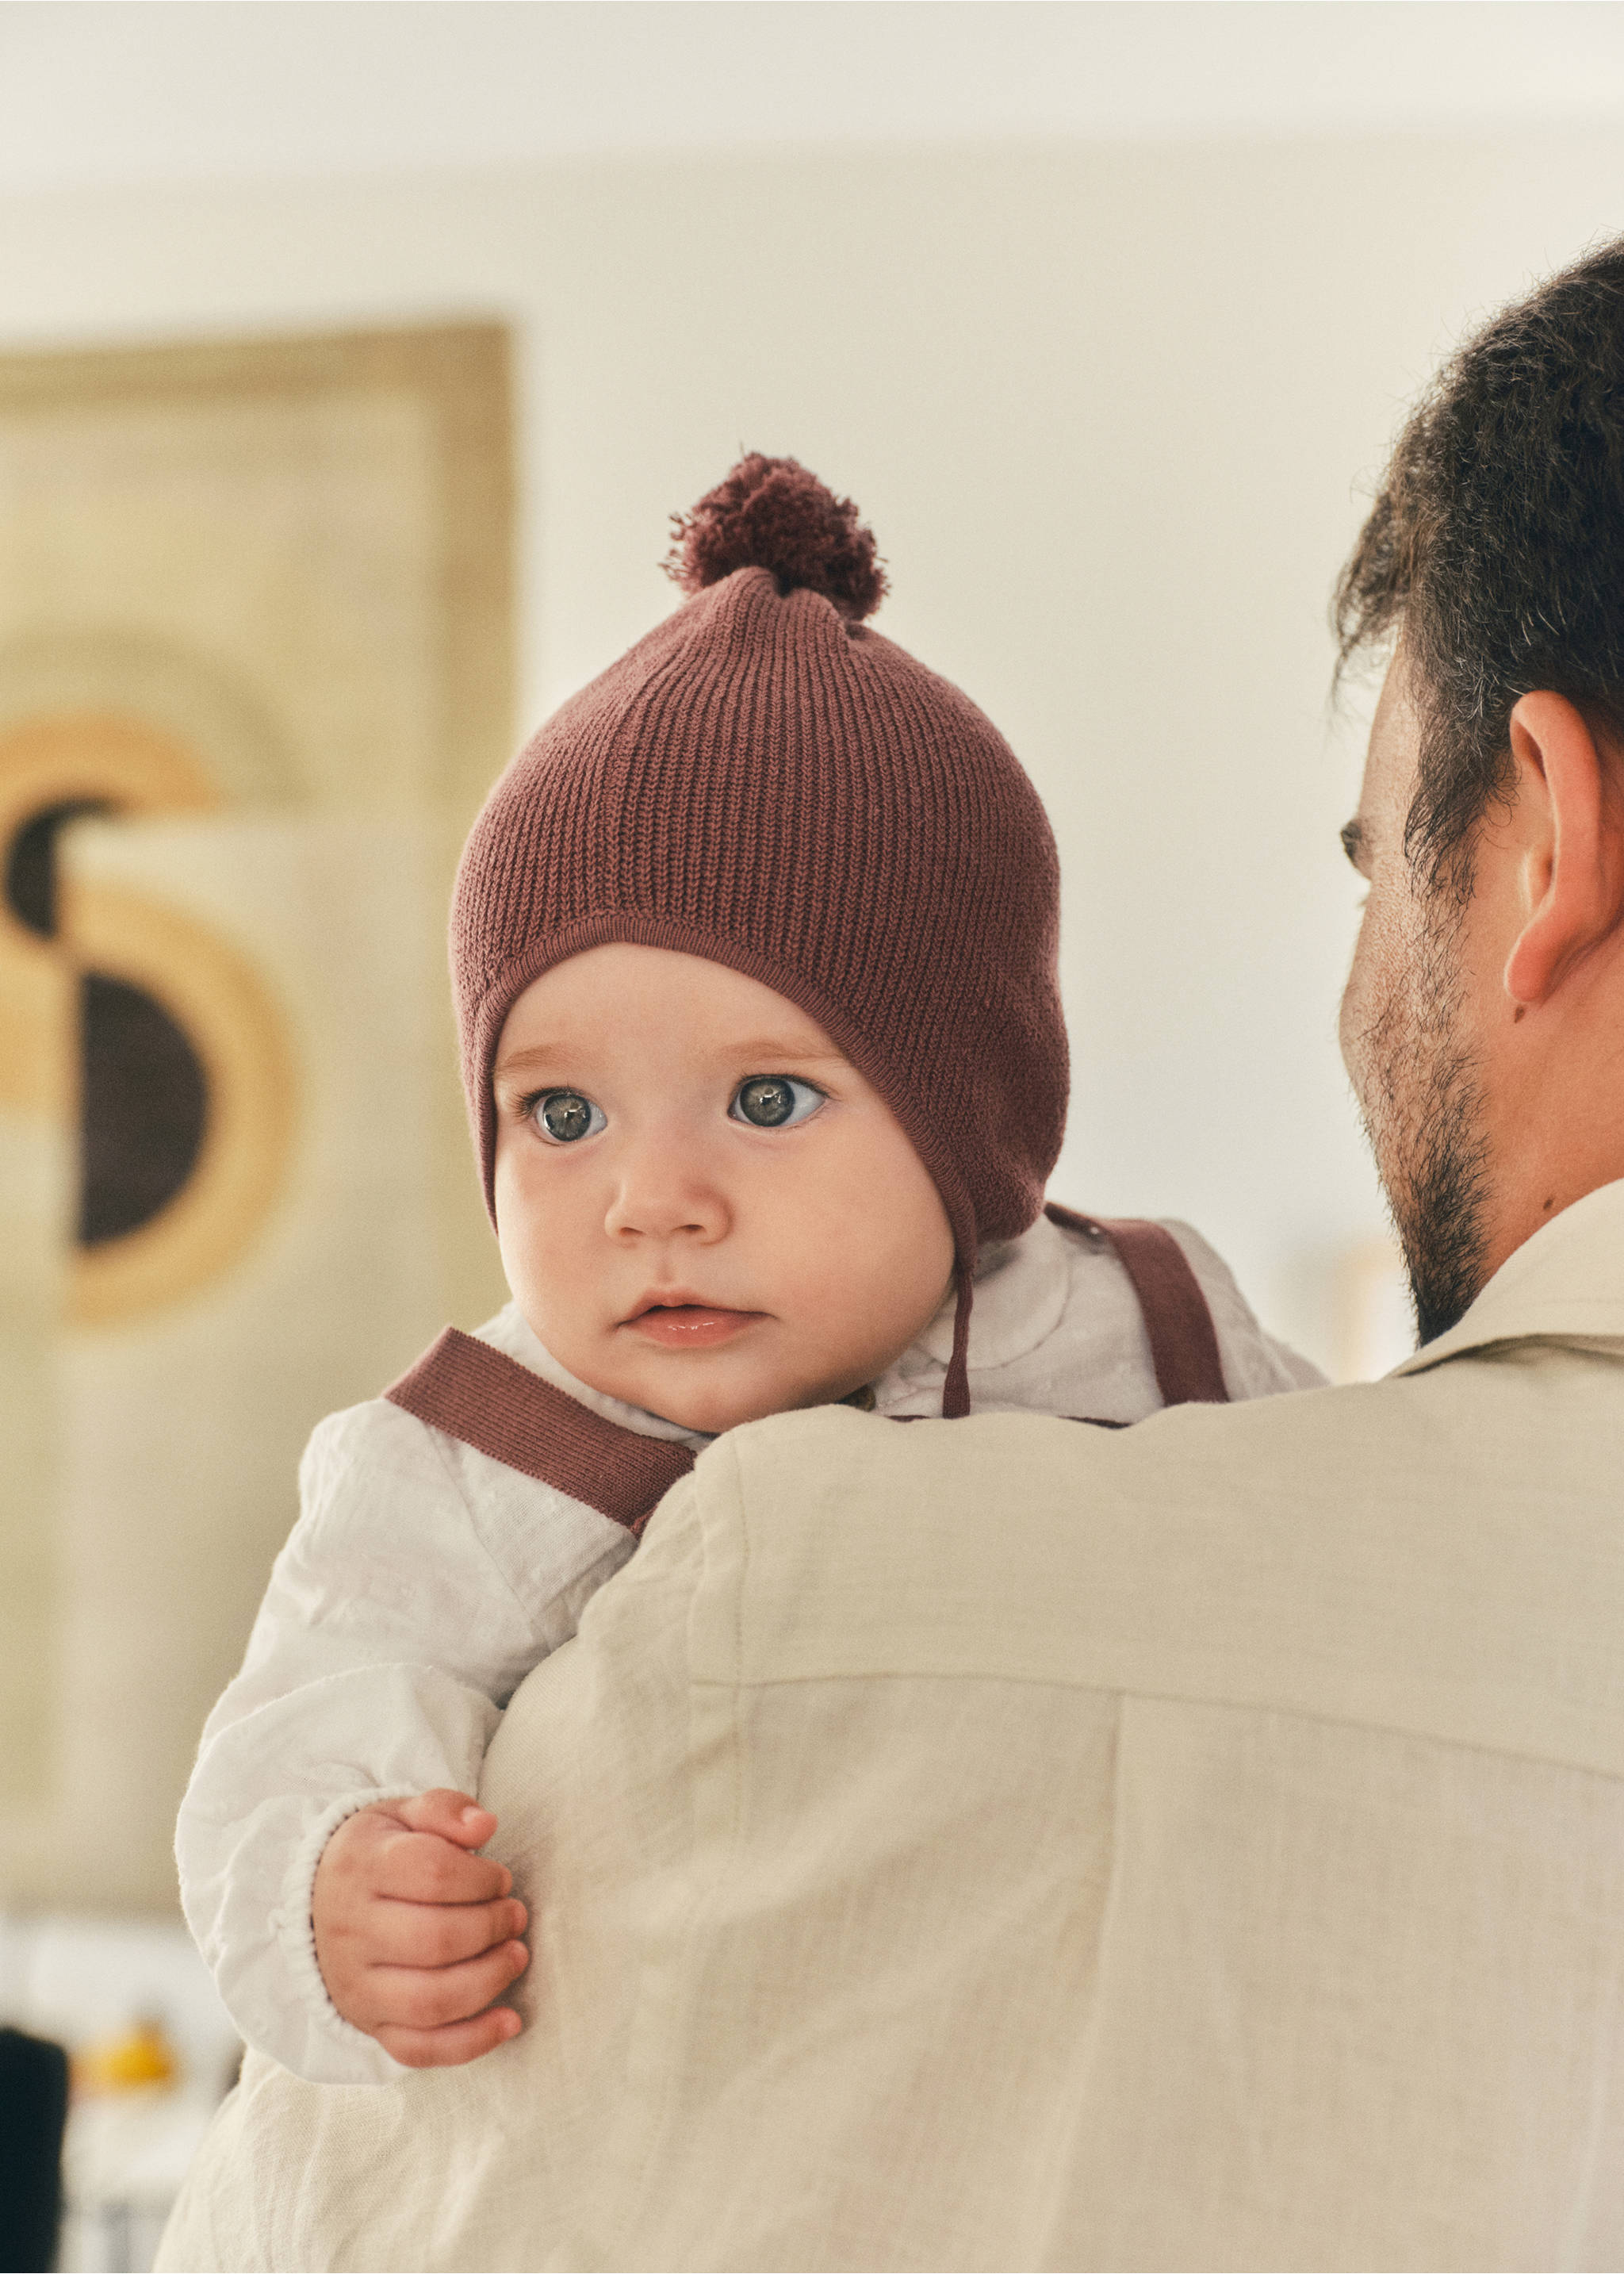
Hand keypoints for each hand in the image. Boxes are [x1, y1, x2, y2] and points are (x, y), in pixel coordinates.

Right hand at [312, 1788, 528, 2068]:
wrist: (320, 1901)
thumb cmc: (380, 1854)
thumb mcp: (404, 1814)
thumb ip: (445, 1810)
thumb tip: (485, 1826)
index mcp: (360, 1868)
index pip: (432, 1874)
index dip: (482, 1878)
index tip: (500, 1878)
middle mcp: (350, 1931)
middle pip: (436, 1941)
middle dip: (492, 1928)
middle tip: (515, 1916)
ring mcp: (356, 1986)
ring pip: (430, 2000)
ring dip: (489, 1980)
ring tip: (516, 1955)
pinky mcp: (369, 2025)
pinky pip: (419, 2048)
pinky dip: (471, 2042)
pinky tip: (510, 2021)